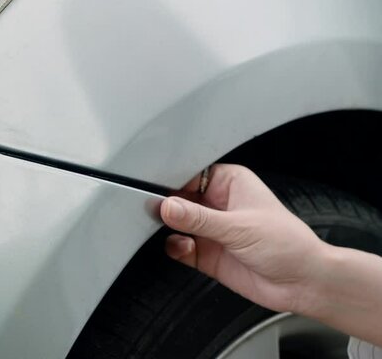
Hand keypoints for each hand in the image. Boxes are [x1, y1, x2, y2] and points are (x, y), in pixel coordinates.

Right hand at [160, 164, 330, 313]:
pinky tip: (186, 248)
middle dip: (167, 207)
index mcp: (229, 183)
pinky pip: (178, 246)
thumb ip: (199, 218)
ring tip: (179, 233)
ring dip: (170, 229)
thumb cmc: (288, 245)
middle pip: (178, 199)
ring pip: (175, 223)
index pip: (190, 174)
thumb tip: (168, 207)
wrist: (301, 284)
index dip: (172, 182)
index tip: (157, 192)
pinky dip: (175, 247)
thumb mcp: (239, 227)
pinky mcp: (205, 253)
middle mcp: (217, 204)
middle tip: (159, 213)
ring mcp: (210, 229)